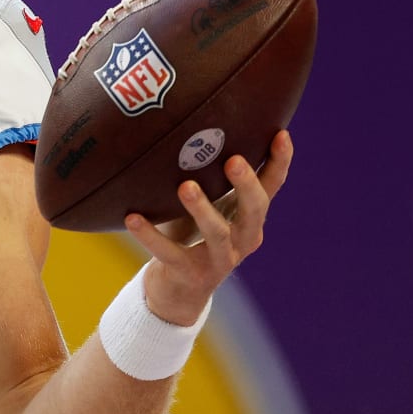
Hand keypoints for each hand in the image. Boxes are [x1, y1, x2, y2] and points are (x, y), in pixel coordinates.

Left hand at [123, 130, 293, 324]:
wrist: (176, 293)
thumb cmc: (189, 235)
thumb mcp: (204, 204)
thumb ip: (203, 175)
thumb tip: (183, 120)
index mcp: (250, 219)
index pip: (272, 187)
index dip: (279, 162)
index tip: (280, 133)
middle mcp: (243, 239)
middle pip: (255, 210)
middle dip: (247, 184)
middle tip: (233, 160)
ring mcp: (220, 260)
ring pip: (217, 233)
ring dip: (202, 209)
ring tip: (185, 187)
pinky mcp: (190, 275)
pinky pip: (169, 253)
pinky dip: (149, 235)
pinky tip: (131, 218)